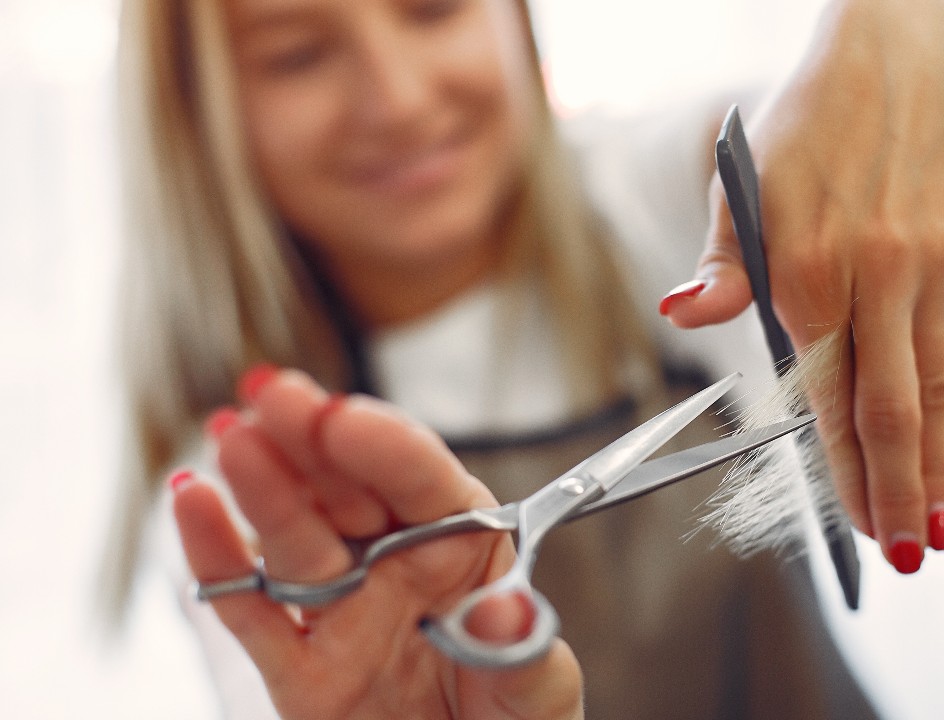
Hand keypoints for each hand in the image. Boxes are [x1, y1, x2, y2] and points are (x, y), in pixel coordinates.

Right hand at [172, 368, 582, 718]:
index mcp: (464, 547)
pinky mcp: (299, 671)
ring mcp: (344, 612)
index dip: (385, 446)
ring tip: (231, 435)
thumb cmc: (516, 719)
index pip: (424, 482)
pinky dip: (218, 562)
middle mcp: (397, 566)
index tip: (346, 419)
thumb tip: (505, 611)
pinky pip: (253, 613)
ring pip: (296, 540)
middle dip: (311, 437)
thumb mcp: (540, 688)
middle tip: (273, 392)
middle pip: (348, 491)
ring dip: (263, 487)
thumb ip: (520, 648)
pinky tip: (192, 505)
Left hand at [664, 0, 943, 572]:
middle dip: (899, 490)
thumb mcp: (744, 179)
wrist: (905, 50)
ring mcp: (936, 264)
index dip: (844, 469)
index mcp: (808, 264)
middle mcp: (879, 271)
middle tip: (907, 554)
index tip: (856, 528)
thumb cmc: (807, 123)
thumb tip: (686, 312)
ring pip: (940, 384)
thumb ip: (724, 261)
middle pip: (892, 405)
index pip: (827, 394)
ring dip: (942, 465)